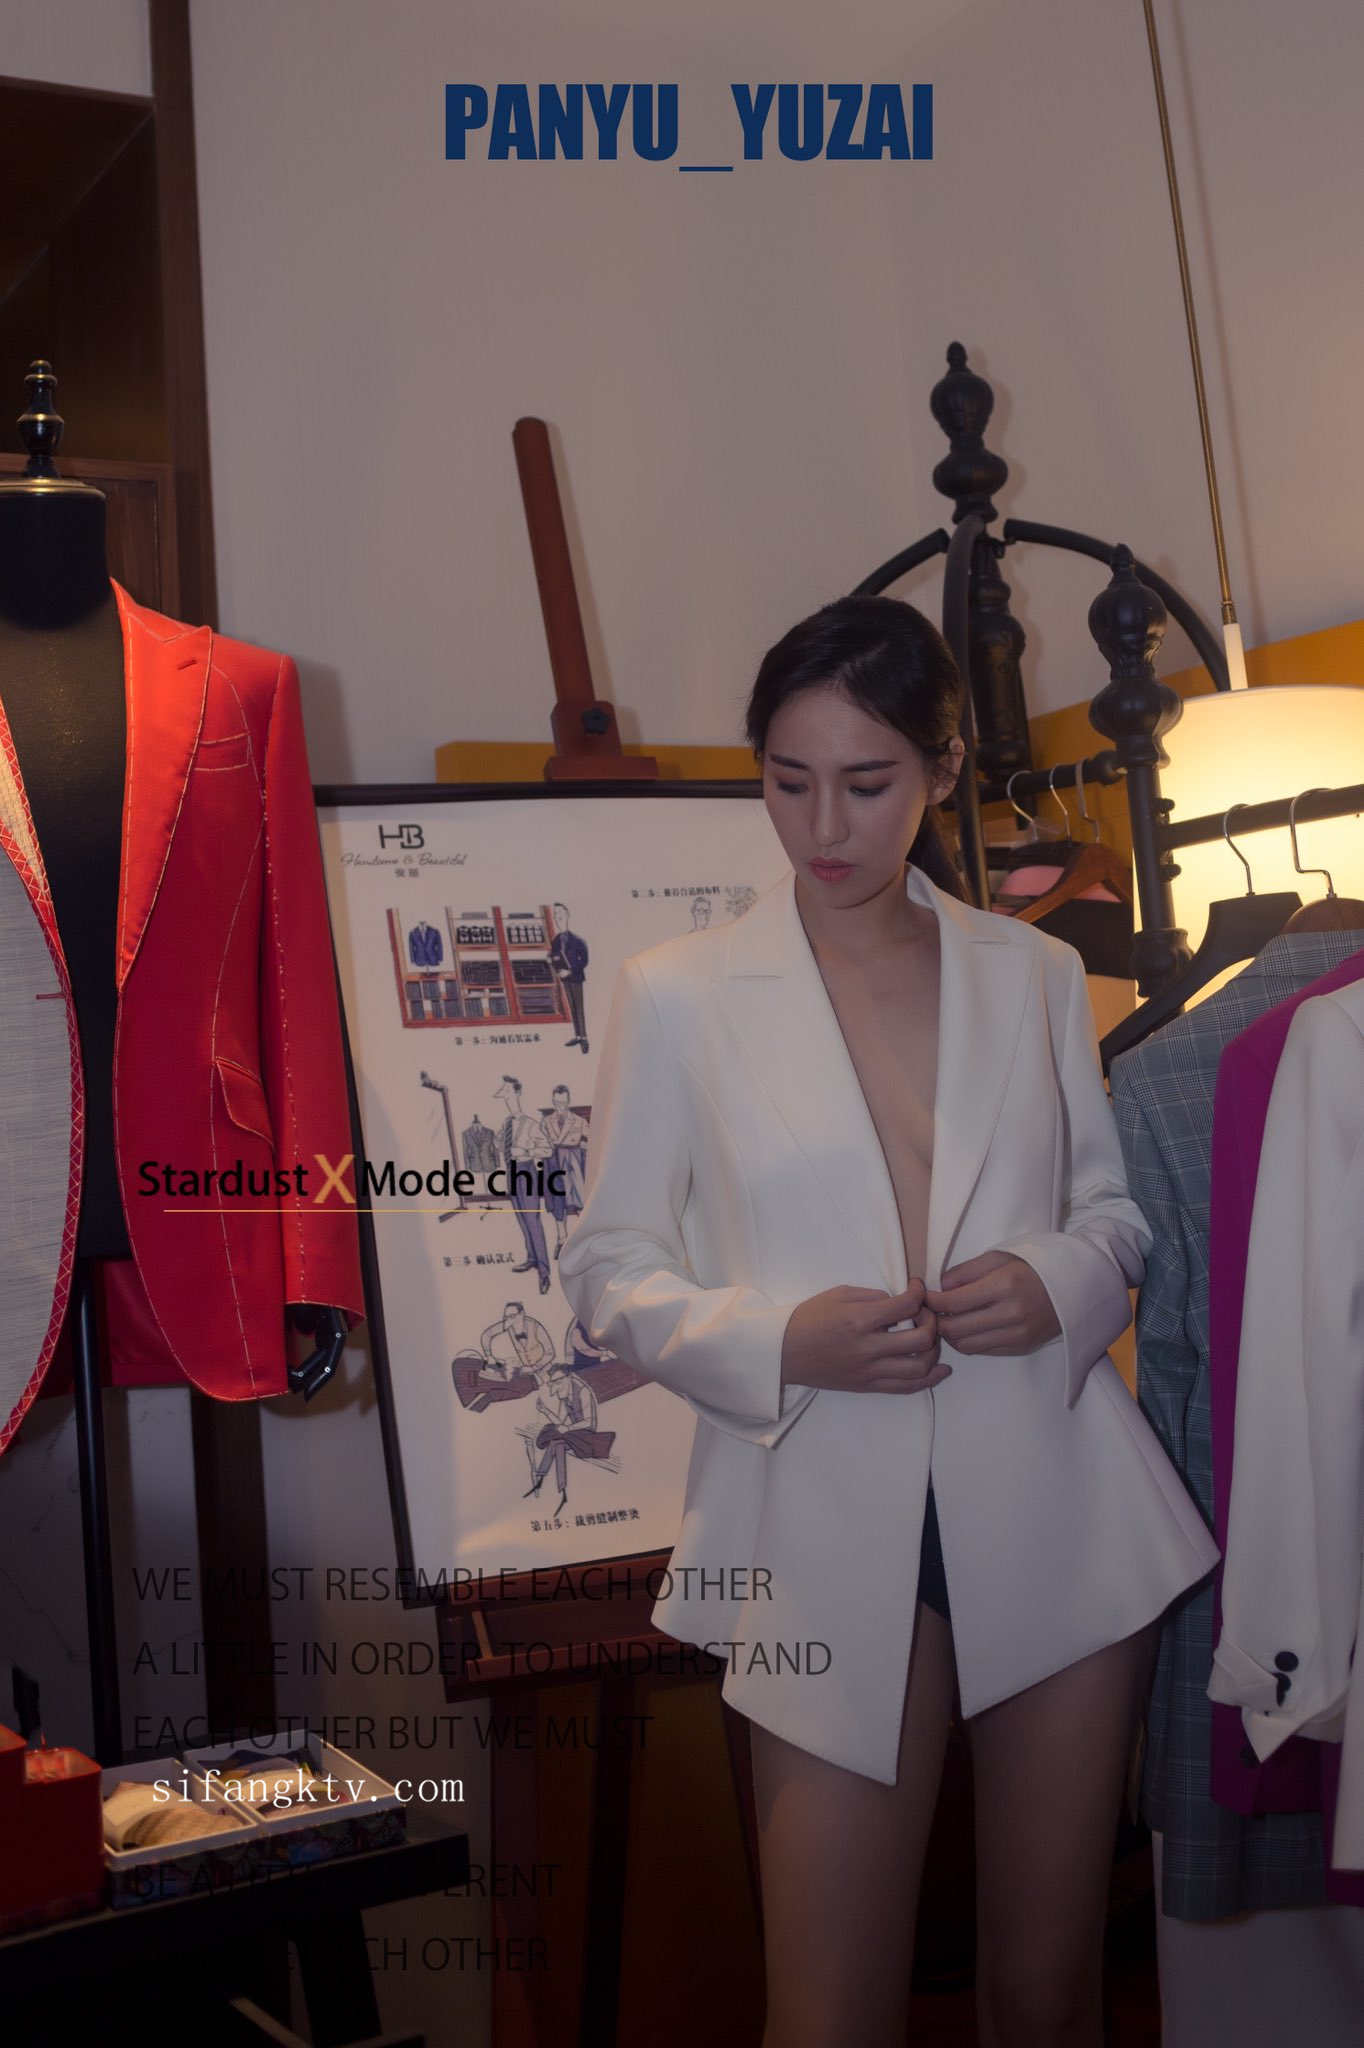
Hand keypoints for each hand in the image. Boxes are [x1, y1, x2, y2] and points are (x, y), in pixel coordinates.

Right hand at [781, 1281, 948, 1395]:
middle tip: (924, 1313)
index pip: (905, 1306)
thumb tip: (900, 1302)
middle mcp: (868, 1348)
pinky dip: (929, 1379)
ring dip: (933, 1350)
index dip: (918, 1293)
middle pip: (920, 1338)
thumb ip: (873, 1296)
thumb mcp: (839, 1294)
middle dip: (931, 1321)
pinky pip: (906, 1387)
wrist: (785, 1352)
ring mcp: (869, 1370)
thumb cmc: (809, 1319)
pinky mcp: (868, 1385)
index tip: (917, 1287)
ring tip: (929, 1338)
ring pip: (919, 1366)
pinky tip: (941, 1370)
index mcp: (859, 1320)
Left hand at [924, 1251, 1060, 1355]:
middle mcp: (1011, 1313)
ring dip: (951, 1334)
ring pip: (965, 1344)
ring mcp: (1017, 1334)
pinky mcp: (1021, 1347)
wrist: (1076, 1287)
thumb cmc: (1035, 1266)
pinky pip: (982, 1350)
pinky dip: (969, 1341)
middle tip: (933, 1310)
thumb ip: (967, 1271)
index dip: (932, 1300)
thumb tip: (941, 1287)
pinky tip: (969, 1327)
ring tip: (950, 1319)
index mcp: (1004, 1285)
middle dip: (937, 1320)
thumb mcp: (1001, 1257)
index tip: (926, 1296)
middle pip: (954, 1328)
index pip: (953, 1302)